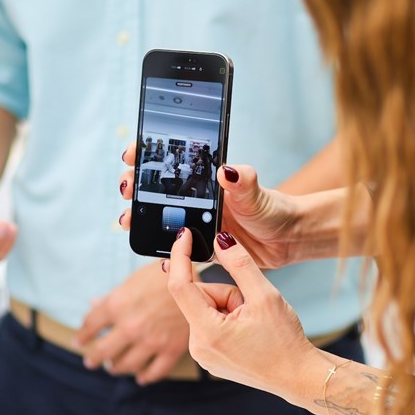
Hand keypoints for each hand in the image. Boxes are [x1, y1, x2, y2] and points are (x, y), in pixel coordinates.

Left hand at [75, 261, 189, 385]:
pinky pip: (155, 371)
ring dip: (117, 368)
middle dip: (94, 358)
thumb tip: (95, 304)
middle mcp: (130, 326)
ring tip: (114, 367)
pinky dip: (146, 376)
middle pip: (103, 351)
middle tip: (91, 361)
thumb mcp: (134, 279)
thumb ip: (113, 296)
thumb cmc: (165, 273)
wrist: (198, 278)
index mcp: (117, 305)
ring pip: (125, 365)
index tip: (79, 341)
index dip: (83, 335)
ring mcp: (150, 341)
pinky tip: (142, 377)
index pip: (90, 325)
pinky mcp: (171, 350)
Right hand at [117, 143, 299, 268]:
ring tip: (130, 222)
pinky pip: (179, 251)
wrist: (287, 239)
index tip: (133, 154)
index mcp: (205, 181)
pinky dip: (168, 255)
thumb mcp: (256, 192)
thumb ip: (242, 180)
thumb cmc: (273, 208)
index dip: (147, 156)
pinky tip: (162, 260)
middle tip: (127, 192)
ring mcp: (198, 224)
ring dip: (142, 220)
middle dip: (135, 189)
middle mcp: (197, 200)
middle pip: (156, 191)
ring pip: (161, 220)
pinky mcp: (203, 248)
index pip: (170, 162)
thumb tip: (226, 170)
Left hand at [167, 228, 319, 399]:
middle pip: (199, 297)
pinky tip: (248, 332)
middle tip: (251, 307)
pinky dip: (227, 319)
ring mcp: (202, 354)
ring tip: (253, 323)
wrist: (298, 376)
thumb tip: (221, 240)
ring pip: (206, 309)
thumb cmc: (285, 342)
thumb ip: (239, 264)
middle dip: (225, 293)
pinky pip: (210, 324)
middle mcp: (198, 346)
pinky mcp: (210, 356)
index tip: (186, 235)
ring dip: (229, 306)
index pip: (180, 285)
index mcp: (207, 332)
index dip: (181, 255)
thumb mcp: (265, 296)